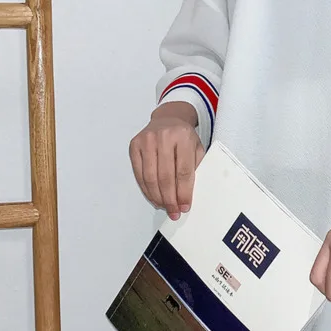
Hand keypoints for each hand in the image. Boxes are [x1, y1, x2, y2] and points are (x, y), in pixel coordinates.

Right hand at [129, 102, 203, 219]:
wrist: (168, 119)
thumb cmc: (184, 137)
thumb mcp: (197, 148)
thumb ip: (195, 169)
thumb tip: (186, 197)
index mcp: (183, 137)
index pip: (183, 171)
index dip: (184, 192)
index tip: (185, 206)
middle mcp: (163, 137)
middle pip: (165, 177)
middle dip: (170, 199)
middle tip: (173, 212)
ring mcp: (146, 141)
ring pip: (150, 177)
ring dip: (157, 197)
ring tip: (164, 206)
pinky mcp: (134, 146)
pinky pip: (139, 174)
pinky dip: (146, 189)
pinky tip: (154, 197)